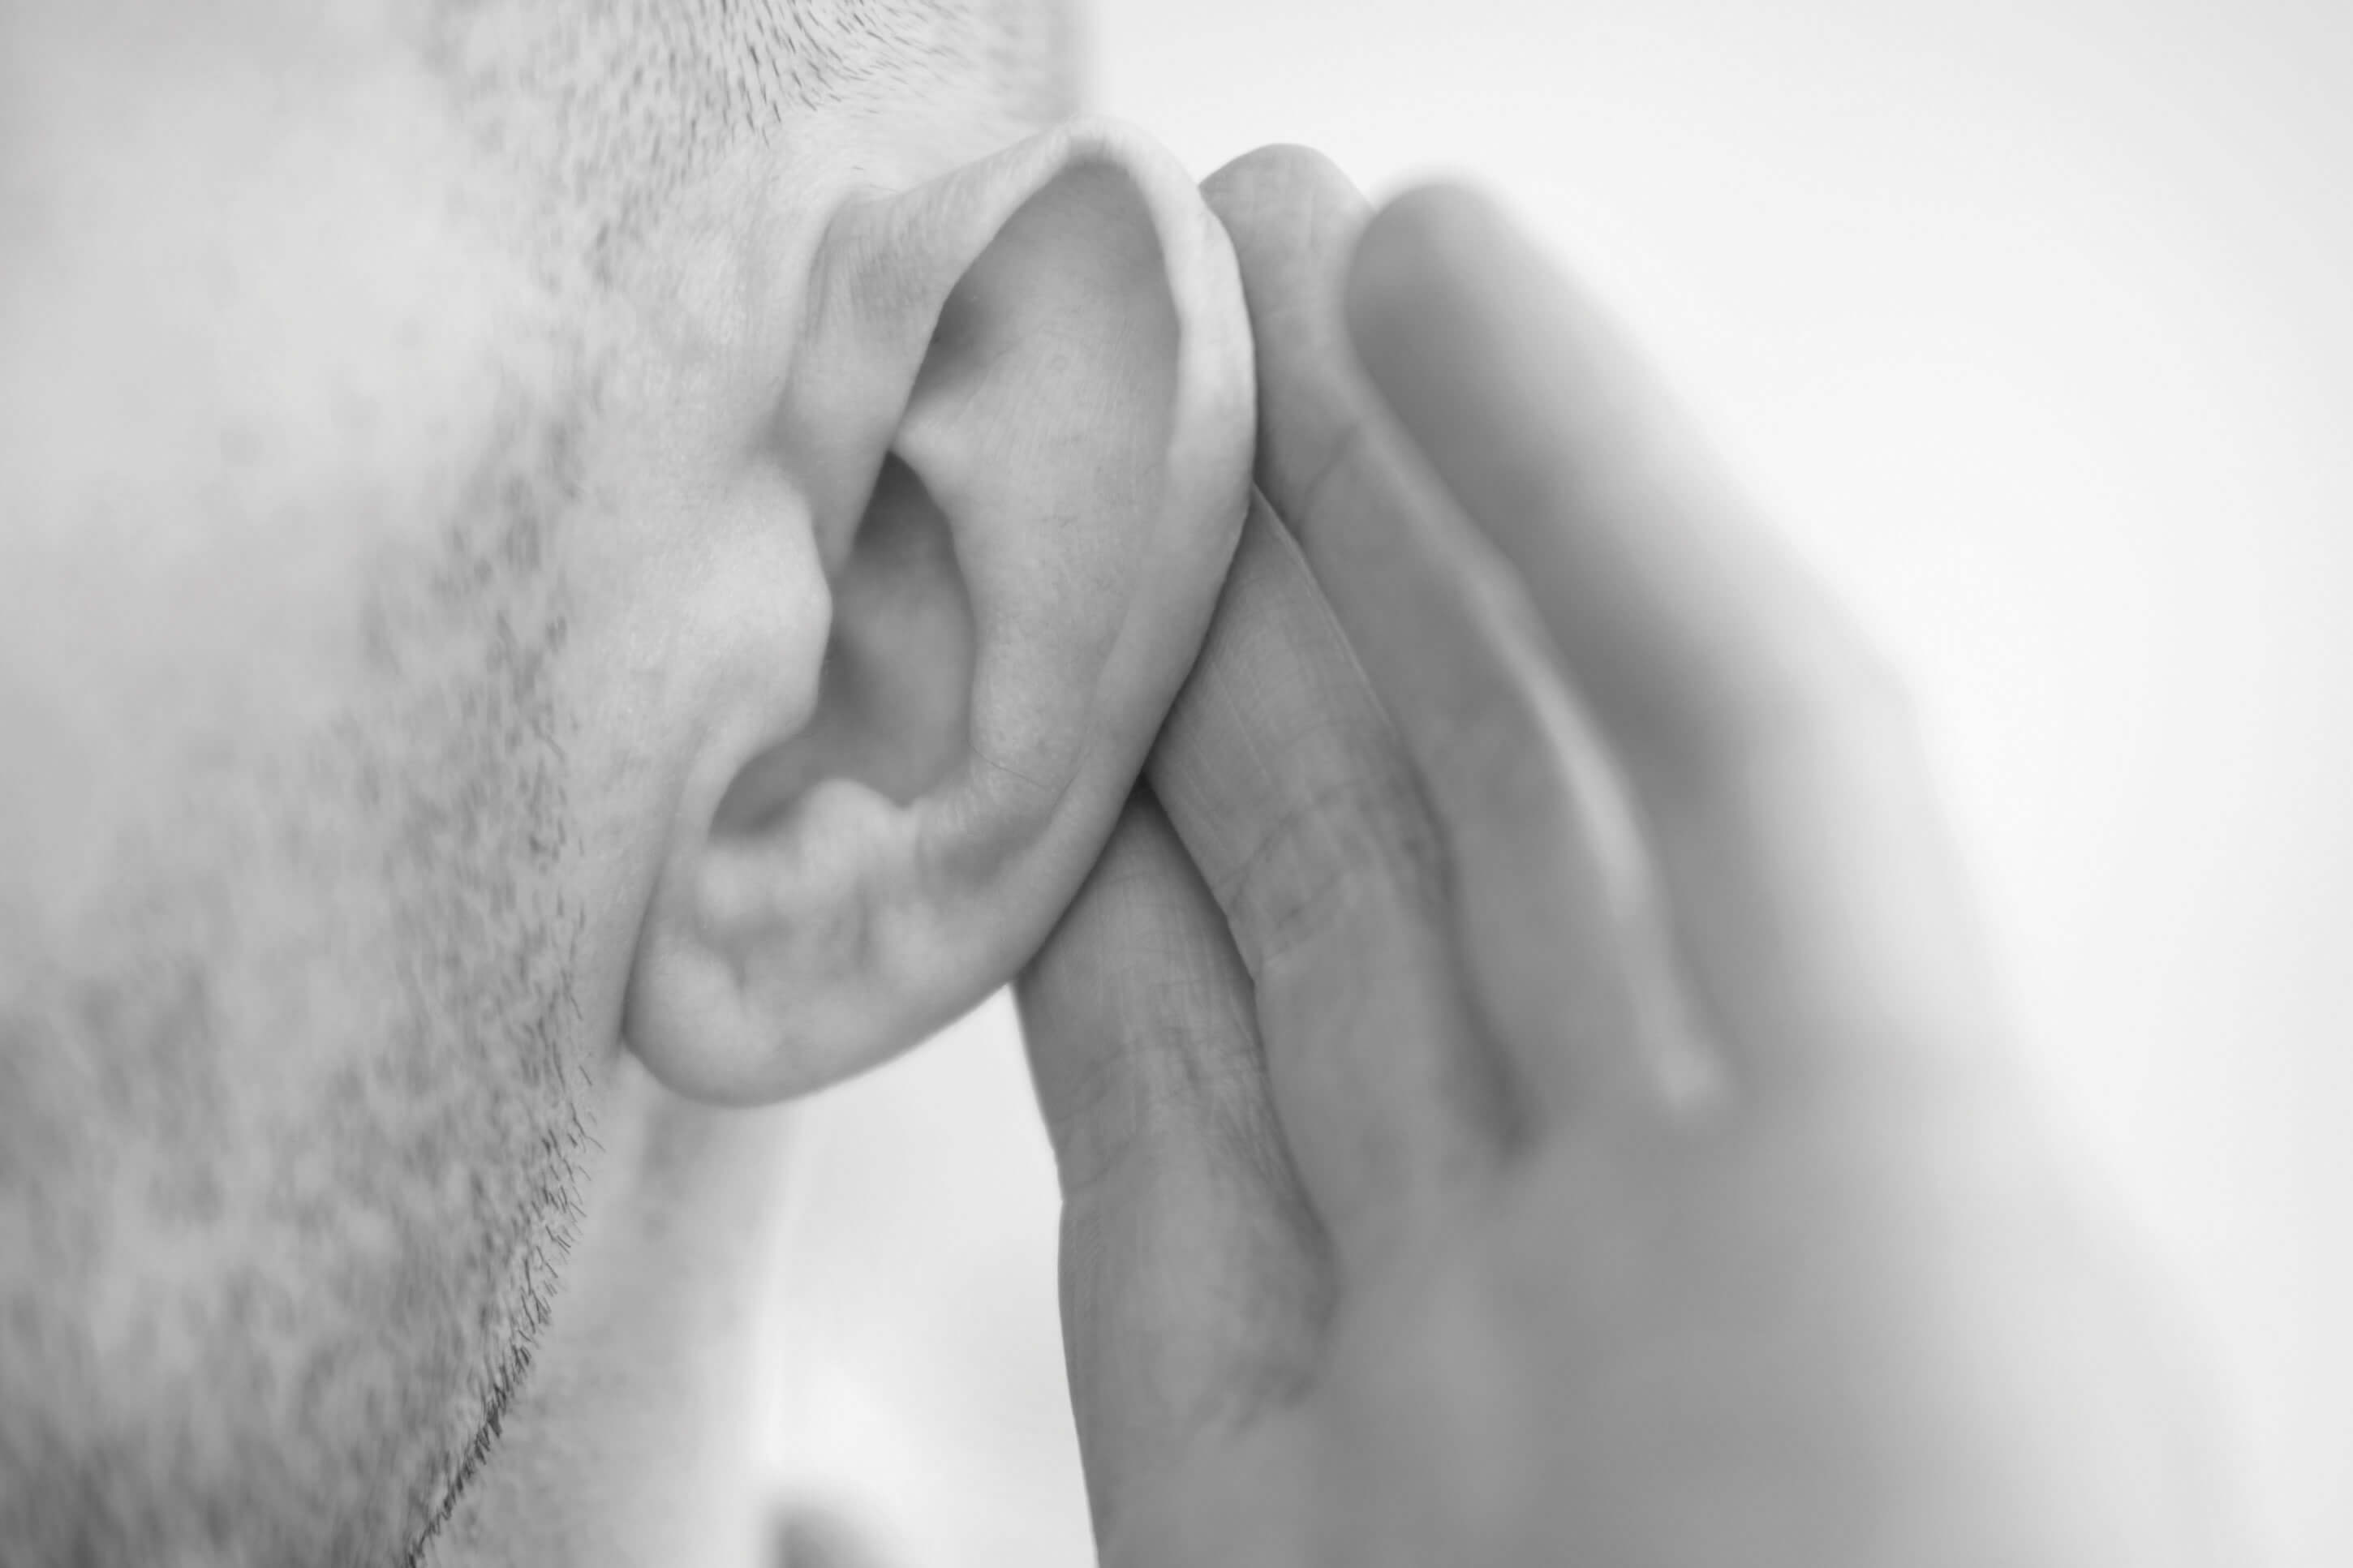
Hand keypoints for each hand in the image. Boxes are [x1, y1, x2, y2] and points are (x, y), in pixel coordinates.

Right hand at [1016, 149, 2236, 1566]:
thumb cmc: (1912, 1560)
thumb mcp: (1928, 1207)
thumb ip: (1767, 850)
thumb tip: (1633, 604)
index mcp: (1877, 1162)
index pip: (1705, 729)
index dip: (1564, 473)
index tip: (1413, 259)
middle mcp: (1637, 1222)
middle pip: (1464, 792)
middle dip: (1328, 515)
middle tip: (1190, 272)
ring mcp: (1415, 1330)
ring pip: (1287, 927)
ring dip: (1171, 673)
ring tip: (1064, 441)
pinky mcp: (1218, 1466)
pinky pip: (1141, 1144)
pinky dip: (1067, 931)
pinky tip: (1002, 741)